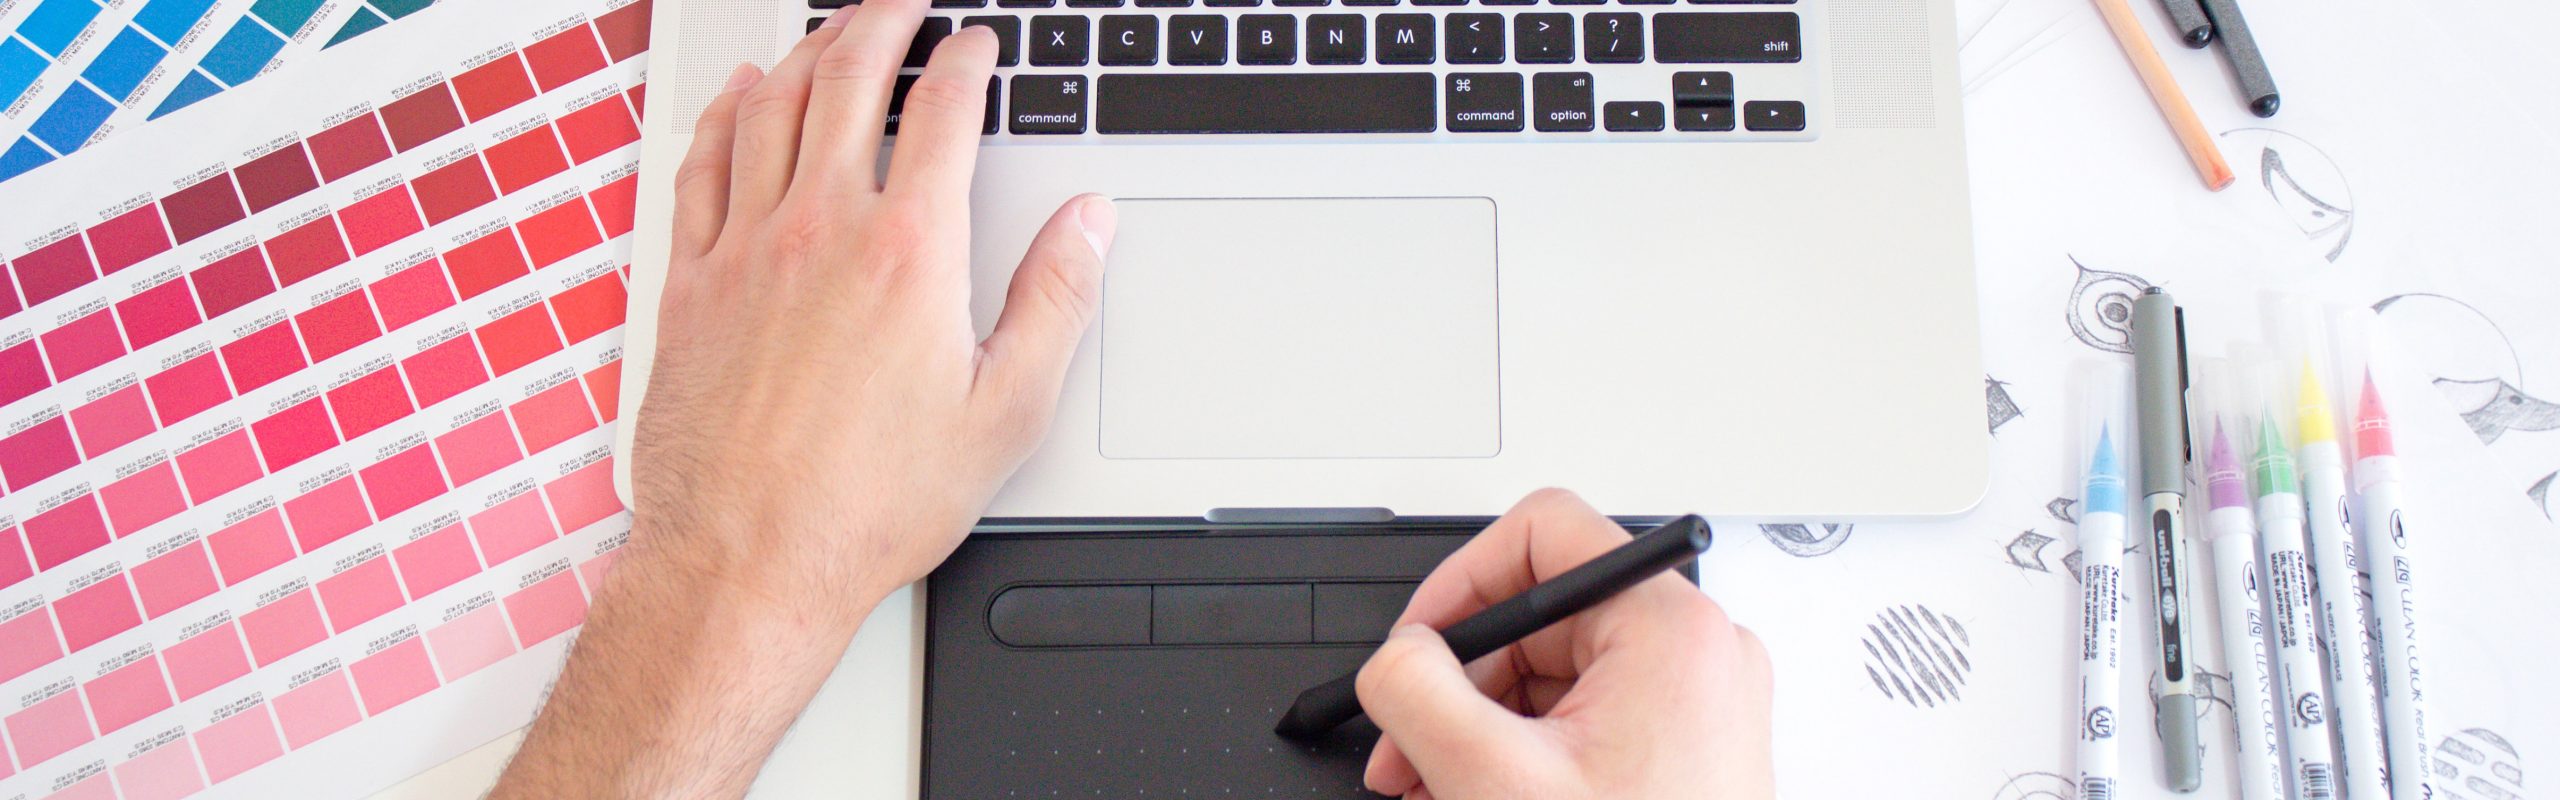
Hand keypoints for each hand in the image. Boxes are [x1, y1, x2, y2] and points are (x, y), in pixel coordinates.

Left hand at [630, 2, 1114, 624]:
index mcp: (909, 254)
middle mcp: (820, 231)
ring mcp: (745, 250)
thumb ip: (1055, 302)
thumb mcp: (1004, 412)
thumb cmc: (869, 504)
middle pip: (848, 80)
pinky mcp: (691, 284)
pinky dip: (725, 114)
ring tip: (834, 30)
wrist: (747, 560)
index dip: (966, 61)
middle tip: (905, 2)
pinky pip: (702, 165)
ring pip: (771, 107)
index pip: (941, 113)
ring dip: (809, 52)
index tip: (977, 44)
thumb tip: (1087, 224)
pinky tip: (741, 99)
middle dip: (883, 21)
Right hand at [1355, 490, 1775, 798]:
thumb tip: (1394, 657)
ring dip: (1480, 724)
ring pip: (1556, 671)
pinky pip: (1584, 714)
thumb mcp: (1494, 778)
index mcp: (1670, 630)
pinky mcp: (1687, 744)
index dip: (1461, 580)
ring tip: (1436, 784)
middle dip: (1459, 679)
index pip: (1545, 531)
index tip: (1417, 643)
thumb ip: (1419, 694)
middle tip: (1406, 745)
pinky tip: (1483, 794)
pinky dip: (1523, 750)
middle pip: (1542, 613)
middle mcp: (1697, 651)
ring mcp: (1696, 700)